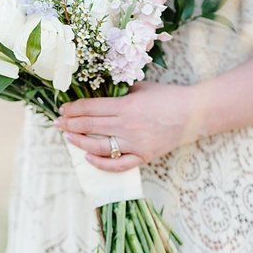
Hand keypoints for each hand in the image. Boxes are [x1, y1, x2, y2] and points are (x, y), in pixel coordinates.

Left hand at [52, 80, 198, 171]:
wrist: (194, 114)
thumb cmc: (168, 97)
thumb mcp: (142, 87)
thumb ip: (121, 92)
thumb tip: (101, 94)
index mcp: (126, 106)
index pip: (90, 108)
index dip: (73, 109)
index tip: (63, 110)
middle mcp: (127, 126)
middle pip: (90, 126)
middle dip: (70, 124)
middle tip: (57, 123)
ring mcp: (134, 143)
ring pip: (98, 147)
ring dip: (79, 143)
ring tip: (69, 138)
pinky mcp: (143, 156)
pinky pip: (118, 165)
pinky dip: (101, 164)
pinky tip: (88, 159)